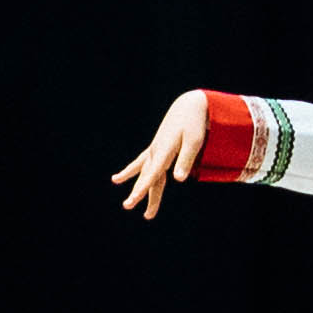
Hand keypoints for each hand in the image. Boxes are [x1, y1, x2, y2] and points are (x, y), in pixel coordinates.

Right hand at [110, 90, 209, 218]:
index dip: (142, 188)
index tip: (134, 200)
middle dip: (138, 192)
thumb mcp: (194, 141)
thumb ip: (186, 160)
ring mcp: (154, 149)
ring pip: (145, 173)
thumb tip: (178, 180)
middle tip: (127, 206)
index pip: (153, 174)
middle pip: (147, 177)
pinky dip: (131, 171)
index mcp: (165, 150)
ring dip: (138, 188)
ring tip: (127, 202)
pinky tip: (118, 178)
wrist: (188, 106)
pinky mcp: (156, 148)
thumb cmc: (194, 124)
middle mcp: (156, 151)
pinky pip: (141, 163)